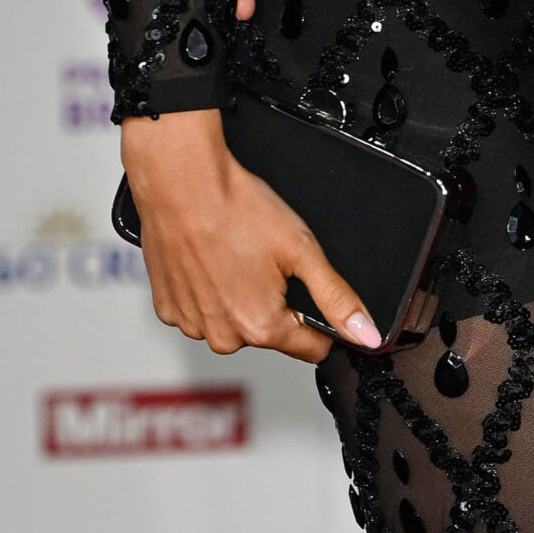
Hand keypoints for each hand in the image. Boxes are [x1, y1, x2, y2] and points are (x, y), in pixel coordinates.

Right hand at [120, 106, 378, 363]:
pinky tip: (212, 259)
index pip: (310, 348)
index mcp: (260, 327)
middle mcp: (223, 336)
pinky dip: (210, 289)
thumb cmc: (236, 210)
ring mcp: (192, 324)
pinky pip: (202, 308)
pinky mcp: (168, 309)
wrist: (182, 184)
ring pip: (234, 319)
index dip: (321, 323)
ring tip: (237, 255)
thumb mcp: (302, 250)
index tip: (313, 295)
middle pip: (270, 330)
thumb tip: (365, 333)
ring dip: (240, 295)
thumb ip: (336, 297)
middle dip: (277, 301)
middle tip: (269, 260)